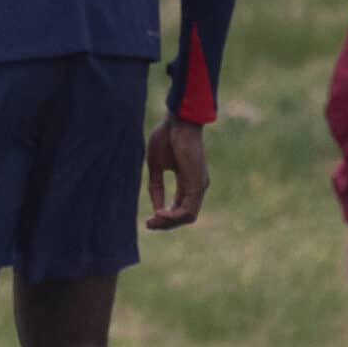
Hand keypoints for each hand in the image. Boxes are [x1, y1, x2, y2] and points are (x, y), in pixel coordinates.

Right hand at [145, 114, 206, 229]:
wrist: (178, 122)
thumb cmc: (167, 138)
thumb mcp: (156, 167)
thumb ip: (155, 187)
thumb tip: (156, 206)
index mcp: (189, 182)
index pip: (180, 208)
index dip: (164, 217)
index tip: (148, 220)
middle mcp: (197, 187)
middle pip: (185, 216)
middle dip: (166, 224)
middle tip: (147, 225)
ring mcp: (199, 186)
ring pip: (188, 217)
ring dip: (169, 223)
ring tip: (152, 220)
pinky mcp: (197, 184)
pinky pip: (188, 209)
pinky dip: (174, 216)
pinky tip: (159, 213)